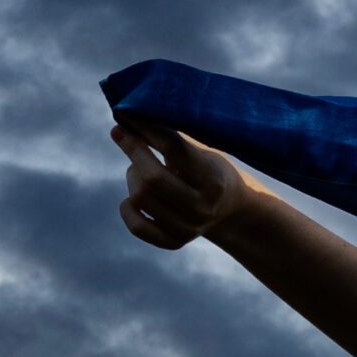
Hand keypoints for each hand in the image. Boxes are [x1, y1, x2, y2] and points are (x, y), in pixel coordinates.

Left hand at [111, 119, 259, 249]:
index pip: (173, 148)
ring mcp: (190, 228)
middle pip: (151, 178)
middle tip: (124, 135)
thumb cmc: (210, 171)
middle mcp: (204, 207)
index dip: (145, 128)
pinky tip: (133, 198)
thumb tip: (128, 121)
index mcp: (214, 180)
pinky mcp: (175, 242)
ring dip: (132, 177)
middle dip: (133, 151)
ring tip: (141, 169)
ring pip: (139, 198)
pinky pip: (136, 225)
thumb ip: (173, 141)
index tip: (126, 114)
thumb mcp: (204, 153)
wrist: (231, 209)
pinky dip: (127, 208)